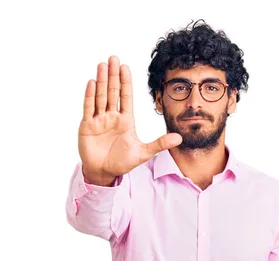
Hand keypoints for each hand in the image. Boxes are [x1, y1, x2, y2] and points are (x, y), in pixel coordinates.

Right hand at [78, 56, 181, 185]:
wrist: (104, 172)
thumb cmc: (123, 162)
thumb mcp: (144, 152)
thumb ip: (160, 144)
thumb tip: (180, 138)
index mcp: (126, 120)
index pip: (126, 97)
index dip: (125, 82)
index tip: (125, 67)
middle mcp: (112, 117)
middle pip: (113, 92)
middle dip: (113, 75)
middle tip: (113, 58)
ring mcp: (99, 120)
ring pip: (100, 96)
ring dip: (101, 81)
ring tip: (102, 65)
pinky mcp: (87, 126)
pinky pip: (89, 108)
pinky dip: (90, 95)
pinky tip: (92, 82)